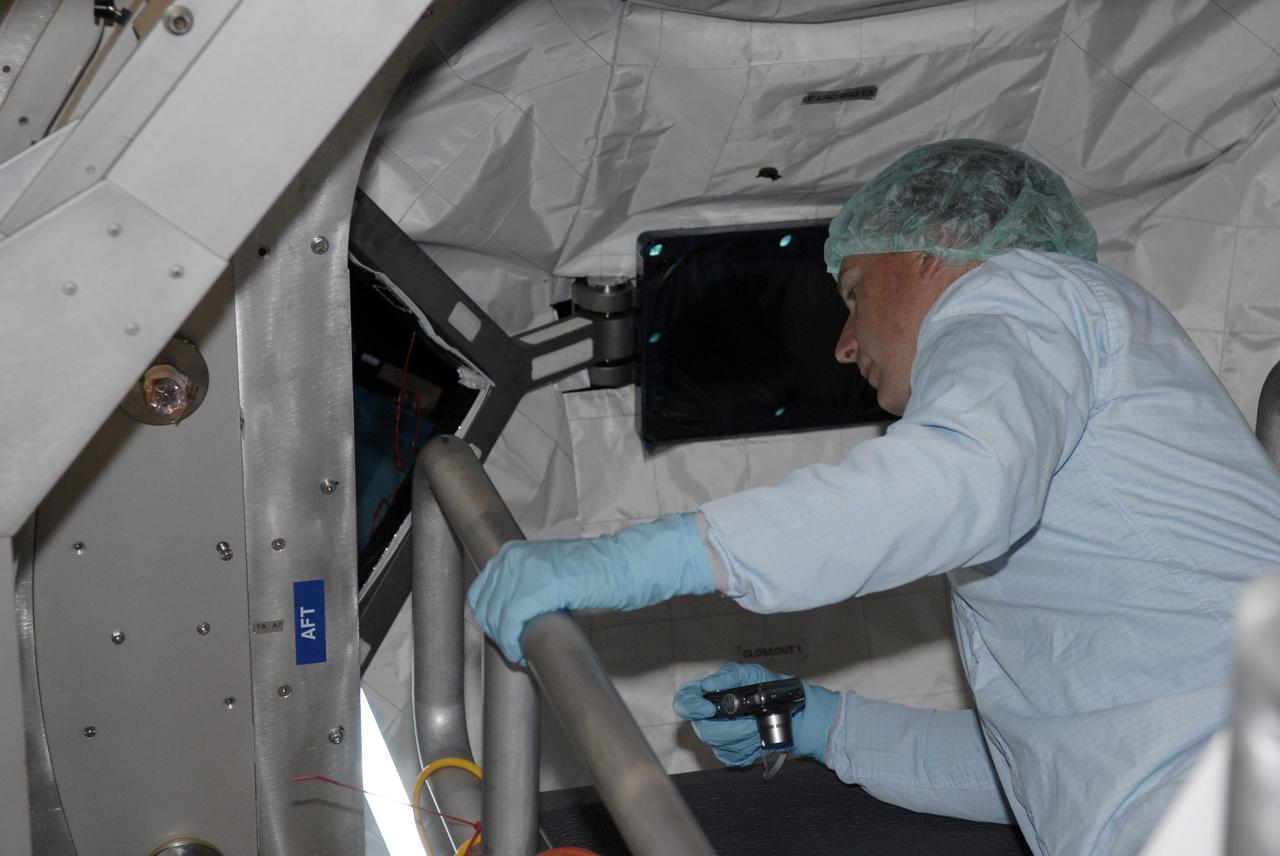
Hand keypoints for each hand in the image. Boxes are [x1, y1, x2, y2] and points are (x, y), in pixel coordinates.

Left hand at [467, 513, 714, 663]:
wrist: (620, 568)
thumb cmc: (591, 574)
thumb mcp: (545, 572)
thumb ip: (522, 587)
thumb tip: (503, 615)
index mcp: (511, 553)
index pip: (480, 593)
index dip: (489, 620)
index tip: (503, 637)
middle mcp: (513, 558)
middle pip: (485, 607)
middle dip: (497, 634)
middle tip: (514, 648)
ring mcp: (524, 571)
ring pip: (496, 618)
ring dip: (505, 642)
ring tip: (521, 653)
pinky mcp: (538, 588)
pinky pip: (511, 622)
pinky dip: (513, 643)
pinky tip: (522, 652)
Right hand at [674, 662, 838, 766]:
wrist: (790, 712)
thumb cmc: (769, 689)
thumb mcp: (751, 674)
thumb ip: (729, 675)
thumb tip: (708, 684)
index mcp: (708, 695)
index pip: (684, 702)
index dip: (691, 707)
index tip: (708, 709)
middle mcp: (708, 718)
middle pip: (702, 729)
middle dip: (729, 727)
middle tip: (750, 720)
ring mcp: (718, 738)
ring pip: (719, 745)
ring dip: (742, 737)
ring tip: (757, 726)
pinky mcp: (729, 754)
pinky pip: (731, 757)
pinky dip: (747, 748)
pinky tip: (756, 738)